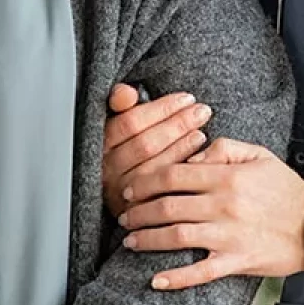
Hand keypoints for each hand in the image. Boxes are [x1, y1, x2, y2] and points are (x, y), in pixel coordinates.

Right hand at [102, 84, 212, 218]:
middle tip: (202, 111)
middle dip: (178, 124)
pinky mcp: (135, 211)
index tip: (186, 98)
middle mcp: (106, 169)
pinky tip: (197, 156)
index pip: (131, 122)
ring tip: (201, 131)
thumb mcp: (120, 120)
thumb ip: (120, 102)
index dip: (162, 109)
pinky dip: (181, 169)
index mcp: (101, 143)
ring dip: (182, 146)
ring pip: (154, 167)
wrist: (123, 192)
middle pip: (145, 144)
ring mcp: (120, 193)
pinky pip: (162, 190)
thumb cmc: (126, 145)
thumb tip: (126, 93)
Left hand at [118, 137, 303, 289]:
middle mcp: (223, 205)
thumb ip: (224, 148)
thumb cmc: (286, 189)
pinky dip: (176, 278)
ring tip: (130, 240)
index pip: (174, 174)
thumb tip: (193, 155)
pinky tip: (156, 279)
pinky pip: (200, 272)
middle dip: (139, 210)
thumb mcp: (259, 154)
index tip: (132, 186)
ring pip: (177, 236)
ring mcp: (228, 236)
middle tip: (123, 214)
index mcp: (227, 176)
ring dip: (148, 238)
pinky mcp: (236, 261)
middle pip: (168, 205)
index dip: (147, 180)